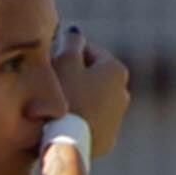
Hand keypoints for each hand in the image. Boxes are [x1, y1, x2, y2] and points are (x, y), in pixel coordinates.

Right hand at [53, 27, 129, 161]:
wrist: (67, 142)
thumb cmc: (66, 95)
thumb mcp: (64, 61)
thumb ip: (71, 41)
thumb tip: (75, 33)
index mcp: (116, 70)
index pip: (89, 50)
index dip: (67, 52)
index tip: (51, 58)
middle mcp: (124, 93)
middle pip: (94, 76)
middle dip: (76, 75)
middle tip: (51, 80)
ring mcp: (117, 119)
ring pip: (94, 100)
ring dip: (79, 97)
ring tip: (56, 102)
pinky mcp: (108, 140)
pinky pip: (92, 122)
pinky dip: (82, 118)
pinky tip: (64, 121)